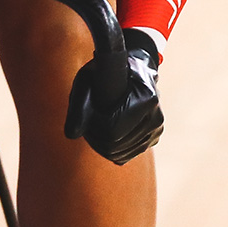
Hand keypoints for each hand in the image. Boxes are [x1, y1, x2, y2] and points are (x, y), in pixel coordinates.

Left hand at [64, 29, 164, 163]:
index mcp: (147, 99)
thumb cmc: (106, 73)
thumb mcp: (87, 81)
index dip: (92, 127)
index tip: (87, 114)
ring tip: (96, 124)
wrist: (129, 70)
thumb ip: (78, 107)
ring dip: (101, 144)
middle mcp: (156, 117)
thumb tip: (71, 134)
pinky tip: (107, 132)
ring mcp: (156, 129)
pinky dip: (111, 149)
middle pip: (115, 145)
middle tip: (87, 122)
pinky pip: (126, 155)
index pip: (112, 131)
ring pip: (119, 154)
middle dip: (95, 137)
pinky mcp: (153, 137)